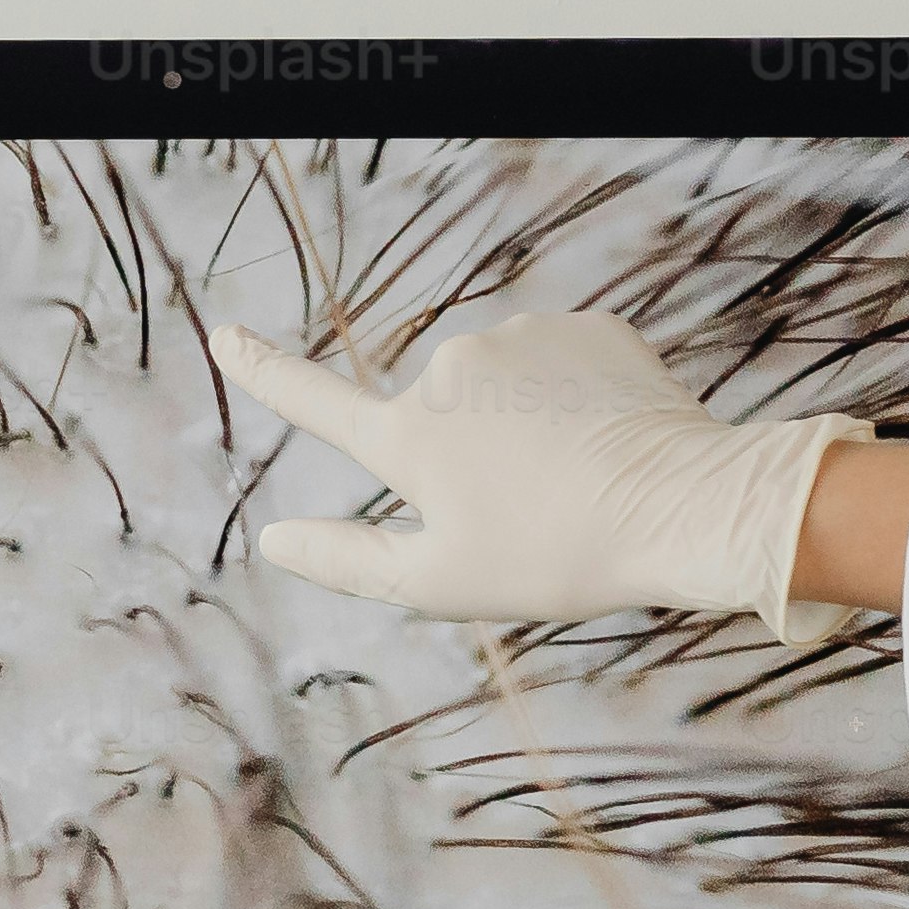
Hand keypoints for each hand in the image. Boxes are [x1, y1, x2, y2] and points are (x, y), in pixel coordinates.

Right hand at [212, 311, 868, 635]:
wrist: (685, 504)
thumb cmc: (555, 556)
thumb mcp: (439, 582)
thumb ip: (346, 560)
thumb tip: (275, 537)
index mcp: (408, 434)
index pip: (314, 400)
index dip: (263, 370)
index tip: (223, 335)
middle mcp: (450, 367)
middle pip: (443, 417)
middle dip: (472, 455)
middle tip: (531, 512)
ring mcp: (522, 336)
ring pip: (509, 389)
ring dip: (530, 426)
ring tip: (581, 481)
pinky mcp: (588, 327)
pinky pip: (566, 366)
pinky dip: (580, 401)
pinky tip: (613, 442)